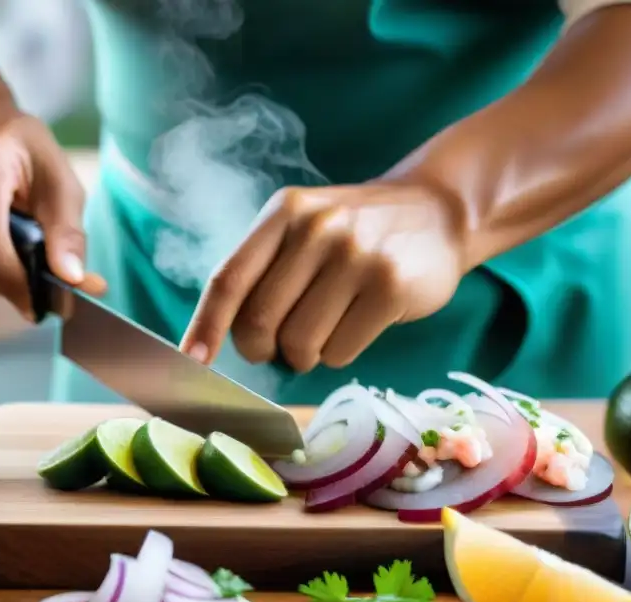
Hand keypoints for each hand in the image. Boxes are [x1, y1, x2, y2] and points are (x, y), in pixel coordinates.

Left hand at [180, 181, 463, 371]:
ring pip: (299, 344)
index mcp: (285, 213)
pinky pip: (340, 352)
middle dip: (263, 349)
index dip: (205, 325)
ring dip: (305, 355)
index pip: (228, 278)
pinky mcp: (390, 288)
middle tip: (281, 345)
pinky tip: (358, 325)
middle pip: (259, 322)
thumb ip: (265, 269)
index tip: (190, 360)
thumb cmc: (358, 233)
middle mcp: (317, 229)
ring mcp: (356, 257)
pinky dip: (340, 353)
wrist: (440, 212)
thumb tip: (218, 337)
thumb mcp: (307, 228)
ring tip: (326, 329)